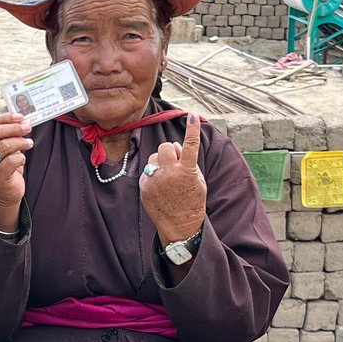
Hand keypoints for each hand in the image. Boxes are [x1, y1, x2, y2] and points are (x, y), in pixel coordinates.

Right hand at [0, 112, 31, 232]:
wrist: (4, 194)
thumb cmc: (5, 169)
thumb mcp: (3, 149)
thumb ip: (7, 135)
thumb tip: (22, 120)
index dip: (6, 118)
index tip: (20, 116)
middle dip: (14, 127)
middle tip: (27, 127)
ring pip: (4, 145)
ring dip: (20, 142)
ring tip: (29, 143)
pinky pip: (11, 161)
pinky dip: (21, 157)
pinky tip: (23, 159)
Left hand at [140, 115, 206, 247]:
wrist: (180, 225)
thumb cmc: (192, 200)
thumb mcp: (198, 180)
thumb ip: (188, 161)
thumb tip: (174, 147)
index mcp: (187, 172)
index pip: (190, 145)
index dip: (193, 129)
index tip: (194, 116)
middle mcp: (170, 174)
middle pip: (165, 147)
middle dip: (170, 151)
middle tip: (175, 162)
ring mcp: (155, 181)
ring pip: (154, 157)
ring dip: (160, 162)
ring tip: (168, 178)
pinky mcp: (145, 187)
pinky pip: (148, 171)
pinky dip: (153, 174)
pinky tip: (160, 187)